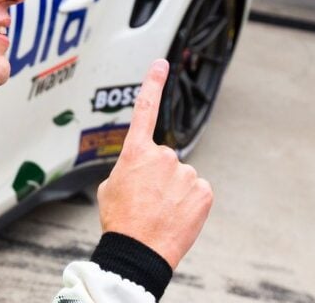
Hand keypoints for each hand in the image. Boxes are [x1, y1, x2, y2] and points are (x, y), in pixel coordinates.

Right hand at [96, 59, 213, 269]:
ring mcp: (186, 173)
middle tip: (146, 202)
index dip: (152, 84)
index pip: (144, 110)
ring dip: (174, 192)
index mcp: (135, 152)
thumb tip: (143, 171)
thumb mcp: (110, 188)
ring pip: (181, 177)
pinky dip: (189, 203)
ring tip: (159, 214)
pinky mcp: (204, 191)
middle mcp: (163, 156)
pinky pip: (196, 191)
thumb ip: (129, 169)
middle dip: (158, 177)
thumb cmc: (120, 222)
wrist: (139, 252)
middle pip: (164, 160)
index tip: (161, 63)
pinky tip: (176, 217)